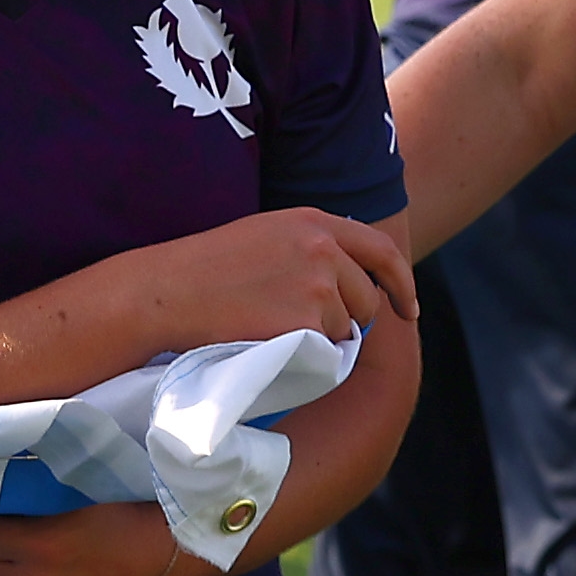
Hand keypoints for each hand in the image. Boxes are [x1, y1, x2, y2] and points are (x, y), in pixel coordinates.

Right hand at [110, 207, 413, 353]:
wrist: (169, 292)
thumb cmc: (207, 268)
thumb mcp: (266, 235)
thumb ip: (311, 245)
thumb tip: (351, 279)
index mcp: (313, 222)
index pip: (380, 250)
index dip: (401, 282)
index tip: (406, 308)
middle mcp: (323, 249)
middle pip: (365, 298)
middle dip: (346, 319)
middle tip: (301, 325)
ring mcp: (317, 286)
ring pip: (345, 328)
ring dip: (320, 337)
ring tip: (271, 324)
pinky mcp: (306, 323)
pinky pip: (324, 351)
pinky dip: (304, 353)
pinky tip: (267, 338)